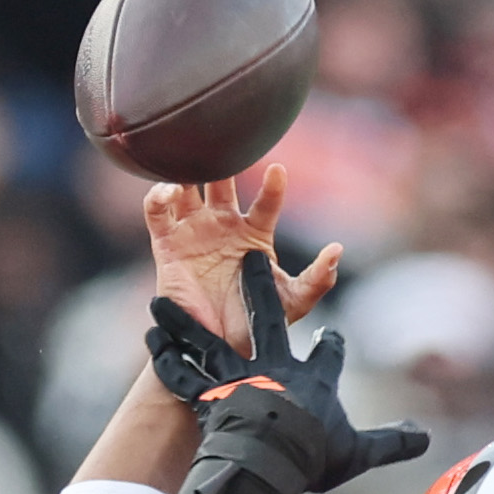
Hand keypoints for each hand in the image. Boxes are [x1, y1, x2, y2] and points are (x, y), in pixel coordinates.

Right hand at [143, 166, 340, 356]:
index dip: (272, 186)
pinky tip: (168, 191)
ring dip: (187, 170)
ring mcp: (194, 232)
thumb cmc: (254, 324)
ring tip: (193, 159)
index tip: (278, 170)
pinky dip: (157, 196)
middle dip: (224, 161)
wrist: (215, 349)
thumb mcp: (293, 302)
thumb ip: (318, 279)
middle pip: (221, 181)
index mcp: (254, 234)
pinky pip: (157, 212)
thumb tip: (337, 251)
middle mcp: (223, 225)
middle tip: (228, 144)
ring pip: (187, 188)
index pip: (265, 201)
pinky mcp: (167, 245)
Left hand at [150, 250, 428, 493]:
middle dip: (259, 288)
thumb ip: (392, 441)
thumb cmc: (312, 457)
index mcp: (309, 377)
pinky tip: (152, 342)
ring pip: (209, 340)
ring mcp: (236, 380)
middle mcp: (270, 368)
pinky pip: (182, 374)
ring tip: (163, 301)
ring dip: (186, 319)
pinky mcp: (207, 397)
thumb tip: (426, 439)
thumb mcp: (359, 451)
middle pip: (268, 319)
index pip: (327, 355)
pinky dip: (168, 359)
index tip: (331, 338)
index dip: (331, 347)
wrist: (268, 464)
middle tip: (249, 259)